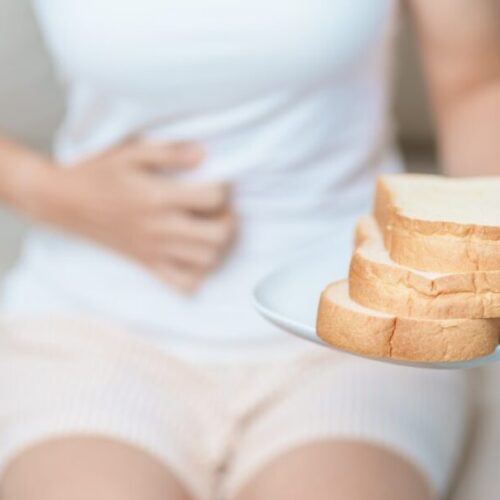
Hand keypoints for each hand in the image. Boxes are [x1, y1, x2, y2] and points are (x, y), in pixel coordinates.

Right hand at [27, 140, 236, 291]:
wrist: (64, 203)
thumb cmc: (98, 174)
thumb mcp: (130, 153)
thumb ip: (169, 153)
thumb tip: (203, 154)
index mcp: (158, 197)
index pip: (213, 198)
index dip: (222, 188)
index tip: (215, 182)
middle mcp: (160, 228)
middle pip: (218, 236)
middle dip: (229, 220)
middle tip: (220, 210)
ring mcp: (155, 251)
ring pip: (207, 261)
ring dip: (216, 245)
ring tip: (207, 229)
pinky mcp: (148, 265)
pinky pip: (184, 284)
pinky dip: (197, 274)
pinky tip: (192, 255)